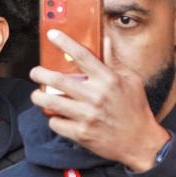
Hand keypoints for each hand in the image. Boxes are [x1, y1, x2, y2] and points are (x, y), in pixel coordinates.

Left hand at [29, 29, 169, 171]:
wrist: (140, 142)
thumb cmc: (135, 109)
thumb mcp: (131, 80)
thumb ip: (114, 61)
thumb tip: (105, 40)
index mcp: (108, 79)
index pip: (82, 55)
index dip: (64, 42)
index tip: (51, 34)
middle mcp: (96, 96)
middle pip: (58, 80)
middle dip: (40, 73)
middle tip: (35, 72)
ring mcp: (87, 116)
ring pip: (51, 103)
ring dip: (38, 97)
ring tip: (37, 95)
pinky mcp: (81, 134)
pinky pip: (56, 123)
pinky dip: (52, 119)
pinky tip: (55, 116)